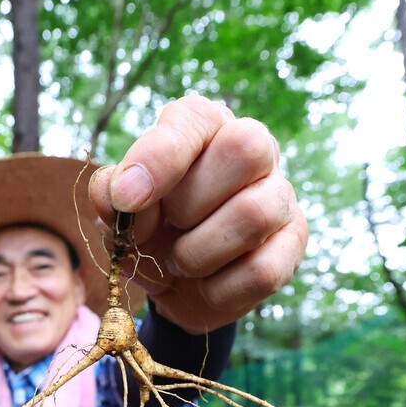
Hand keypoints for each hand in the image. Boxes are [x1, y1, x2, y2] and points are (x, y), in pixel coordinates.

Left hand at [89, 95, 307, 333]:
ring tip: (180, 261)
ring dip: (199, 253)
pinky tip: (206, 285)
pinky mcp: (294, 242)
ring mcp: (280, 195)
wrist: (178, 287)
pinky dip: (219, 289)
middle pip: (246, 148)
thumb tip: (115, 193)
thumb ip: (112, 198)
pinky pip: (263, 270)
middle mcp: (253, 149)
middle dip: (190, 202)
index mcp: (205, 127)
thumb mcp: (120, 215)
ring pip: (255, 214)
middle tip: (168, 226)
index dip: (159, 157)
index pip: (196, 118)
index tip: (127, 198)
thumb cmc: (151, 232)